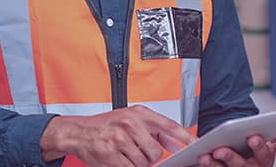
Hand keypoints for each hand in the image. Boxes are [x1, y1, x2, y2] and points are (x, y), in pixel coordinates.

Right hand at [40, 105, 197, 166]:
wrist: (79, 132)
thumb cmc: (106, 126)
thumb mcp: (131, 120)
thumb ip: (155, 130)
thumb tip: (174, 144)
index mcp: (138, 113)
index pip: (169, 125)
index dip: (184, 137)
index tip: (196, 145)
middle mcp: (130, 124)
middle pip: (155, 152)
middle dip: (150, 157)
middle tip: (139, 152)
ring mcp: (119, 139)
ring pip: (143, 163)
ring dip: (137, 163)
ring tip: (126, 154)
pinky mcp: (110, 154)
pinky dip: (127, 166)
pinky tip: (120, 159)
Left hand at [197, 132, 275, 166]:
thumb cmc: (256, 156)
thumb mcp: (268, 148)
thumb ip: (275, 137)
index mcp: (264, 159)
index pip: (263, 152)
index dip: (258, 145)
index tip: (252, 137)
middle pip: (240, 165)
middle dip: (230, 157)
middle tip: (219, 149)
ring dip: (213, 165)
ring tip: (203, 156)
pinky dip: (207, 166)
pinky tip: (199, 159)